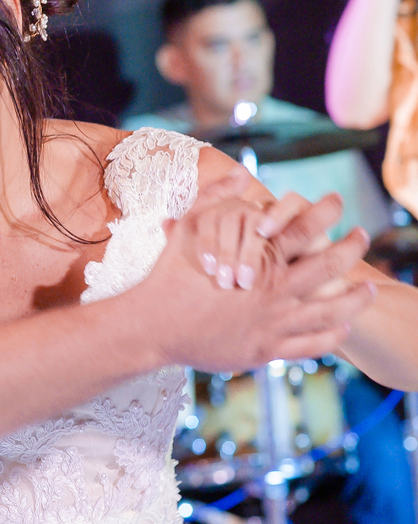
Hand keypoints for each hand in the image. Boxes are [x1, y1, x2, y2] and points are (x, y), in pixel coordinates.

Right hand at [138, 189, 372, 372]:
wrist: (153, 325)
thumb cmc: (168, 277)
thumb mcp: (188, 228)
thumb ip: (215, 197)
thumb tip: (240, 172)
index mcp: (257, 261)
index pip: (303, 230)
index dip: (326, 214)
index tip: (339, 203)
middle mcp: (272, 291)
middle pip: (327, 267)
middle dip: (350, 249)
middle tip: (365, 237)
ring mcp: (272, 324)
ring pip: (330, 312)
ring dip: (354, 299)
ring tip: (370, 290)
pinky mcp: (266, 351)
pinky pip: (311, 344)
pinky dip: (332, 336)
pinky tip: (342, 327)